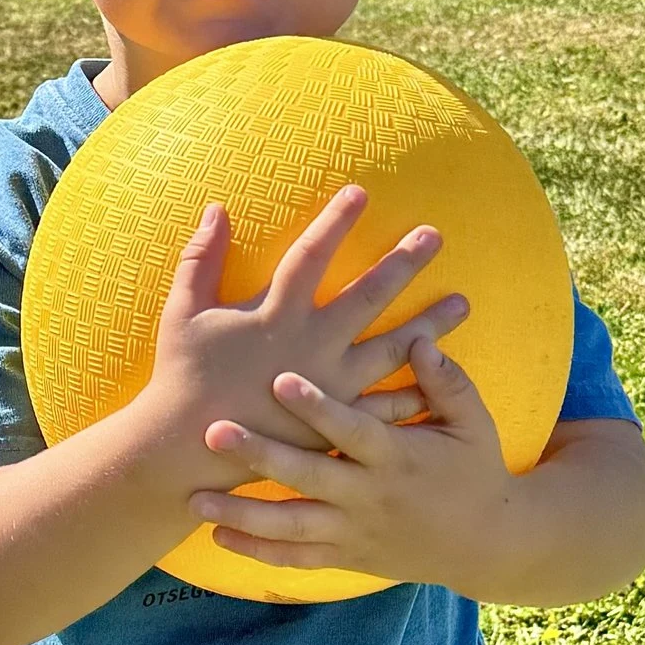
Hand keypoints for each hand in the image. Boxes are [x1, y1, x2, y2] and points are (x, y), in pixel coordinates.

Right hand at [139, 186, 466, 494]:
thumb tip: (216, 209)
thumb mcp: (183, 312)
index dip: (335, 222)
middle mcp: (310, 346)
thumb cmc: (182, 378)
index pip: (311, 256)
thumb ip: (200, 259)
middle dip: (402, 263)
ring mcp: (328, 387)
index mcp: (274, 315)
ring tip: (463, 305)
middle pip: (366, 296)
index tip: (361, 193)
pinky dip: (414, 392)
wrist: (188, 451)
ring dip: (429, 326)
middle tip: (435, 236)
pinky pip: (383, 406)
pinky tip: (442, 375)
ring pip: (390, 349)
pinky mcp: (334, 424)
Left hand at [187, 330, 511, 586]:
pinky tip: (219, 538)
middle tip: (214, 431)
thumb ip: (445, 380)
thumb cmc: (477, 470)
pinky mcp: (347, 557)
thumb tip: (421, 338)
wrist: (487, 544)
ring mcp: (355, 532)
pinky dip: (257, 552)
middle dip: (260, 455)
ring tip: (196, 499)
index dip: (317, 406)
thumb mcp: (474, 422)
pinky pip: (296, 559)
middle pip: (307, 476)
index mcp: (398, 457)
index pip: (351, 428)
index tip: (280, 378)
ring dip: (242, 514)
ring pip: (291, 527)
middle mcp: (370, 497)